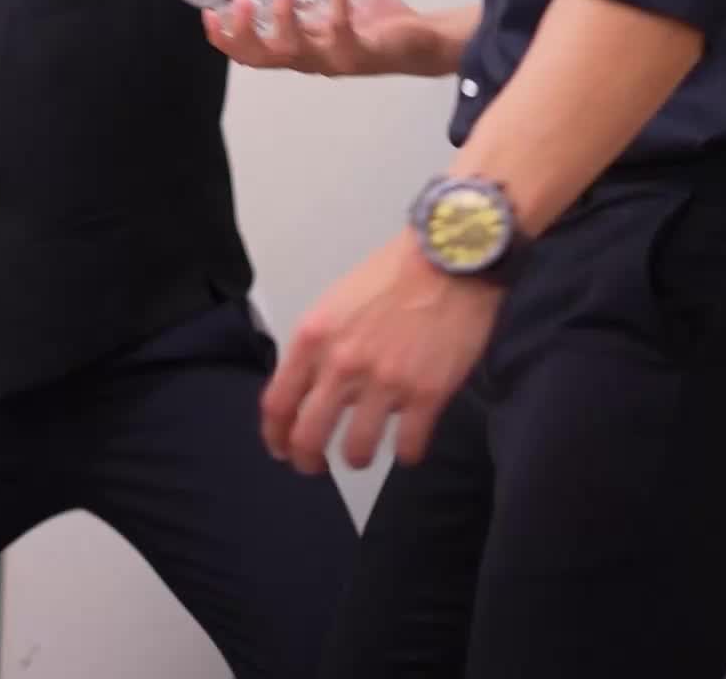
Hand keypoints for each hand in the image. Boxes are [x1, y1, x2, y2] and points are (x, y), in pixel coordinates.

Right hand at [204, 0, 450, 77]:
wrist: (424, 40)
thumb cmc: (375, 22)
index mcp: (299, 47)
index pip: (253, 53)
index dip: (227, 38)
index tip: (209, 14)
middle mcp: (312, 59)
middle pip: (264, 58)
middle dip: (244, 34)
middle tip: (238, 2)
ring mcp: (335, 59)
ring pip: (296, 50)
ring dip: (284, 18)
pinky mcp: (362, 53)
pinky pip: (342, 31)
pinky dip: (338, 0)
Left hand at [261, 229, 501, 472]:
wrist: (449, 259)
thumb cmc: (394, 273)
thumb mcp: (337, 302)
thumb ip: (321, 347)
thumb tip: (316, 389)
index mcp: (314, 337)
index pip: (277, 403)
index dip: (275, 436)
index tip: (281, 448)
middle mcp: (342, 364)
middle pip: (308, 436)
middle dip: (307, 461)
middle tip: (316, 466)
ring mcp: (385, 382)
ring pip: (356, 450)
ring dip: (357, 457)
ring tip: (363, 452)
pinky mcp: (426, 395)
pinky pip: (408, 448)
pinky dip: (407, 453)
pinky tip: (408, 444)